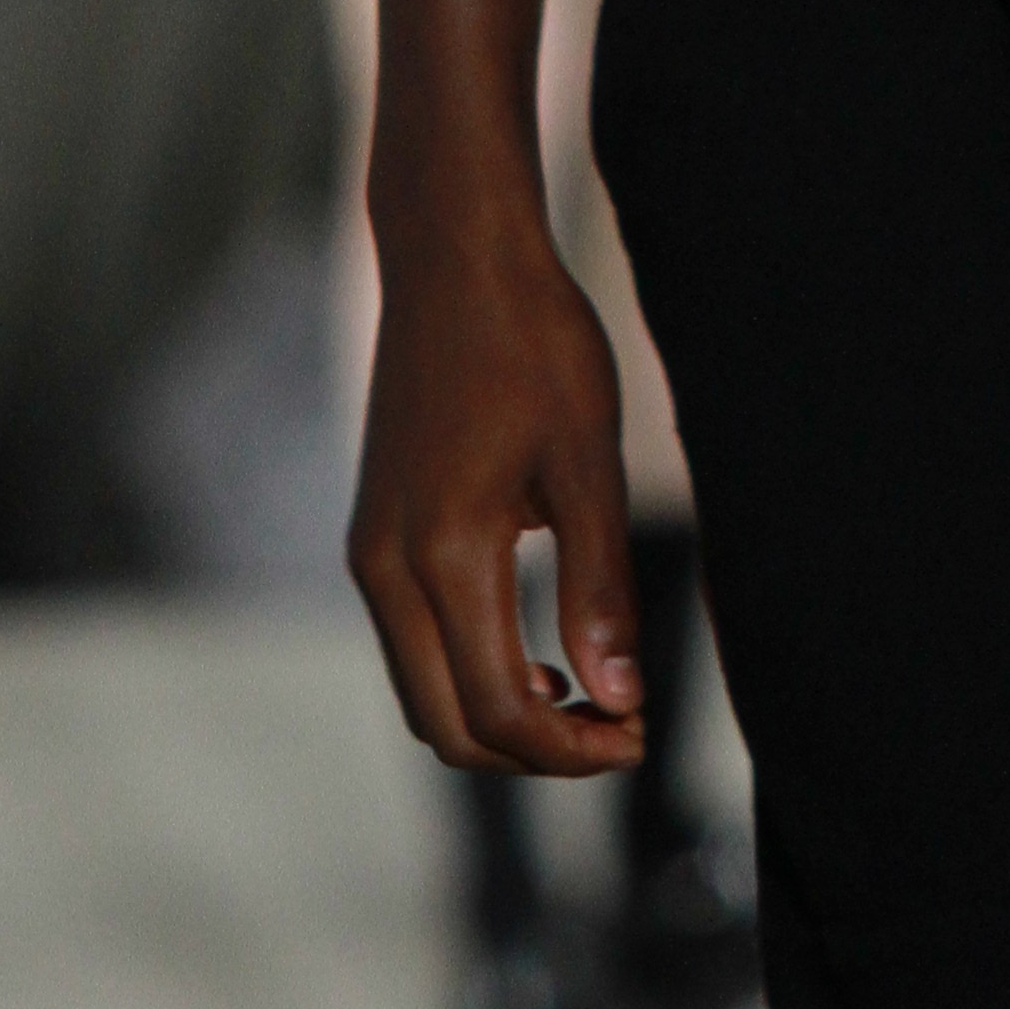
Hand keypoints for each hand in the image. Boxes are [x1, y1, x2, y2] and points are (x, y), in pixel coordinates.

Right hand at [348, 190, 646, 778]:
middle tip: (617, 728)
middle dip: (533, 752)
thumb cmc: (534, 343)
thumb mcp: (587, 459)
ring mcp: (370, 551)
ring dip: (496, 716)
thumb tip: (620, 695)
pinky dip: (466, 672)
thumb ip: (600, 584)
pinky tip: (532, 646)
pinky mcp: (372, 532)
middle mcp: (387, 568)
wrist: (455, 256)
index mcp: (444, 554)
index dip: (571, 748)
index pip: (499, 710)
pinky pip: (410, 644)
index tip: (639, 732)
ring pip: (421, 692)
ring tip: (585, 694)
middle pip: (446, 728)